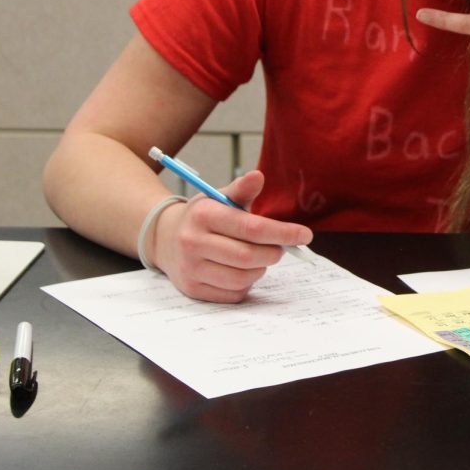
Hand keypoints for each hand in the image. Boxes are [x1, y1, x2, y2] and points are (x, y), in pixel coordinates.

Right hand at [150, 170, 314, 302]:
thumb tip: (258, 176)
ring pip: (243, 278)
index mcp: (203, 215)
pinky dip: (246, 283)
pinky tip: (242, 270)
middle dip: (273, 253)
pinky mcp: (193, 289)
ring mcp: (191, 268)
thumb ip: (242, 190)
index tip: (305, 235)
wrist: (165, 239)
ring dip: (261, 269)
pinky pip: (233, 293)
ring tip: (259, 257)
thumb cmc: (202, 217)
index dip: (283, 233)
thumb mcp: (219, 198)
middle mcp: (193, 242)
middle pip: (249, 256)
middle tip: (279, 248)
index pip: (252, 228)